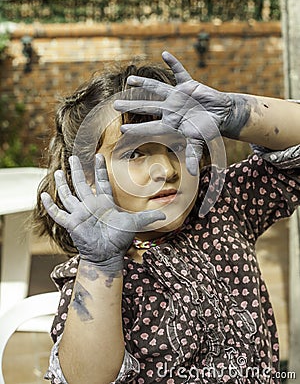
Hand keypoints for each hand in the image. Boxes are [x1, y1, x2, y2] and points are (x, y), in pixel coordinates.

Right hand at [41, 154, 164, 272]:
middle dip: (78, 170)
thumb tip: (165, 214)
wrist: (107, 255)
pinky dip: (51, 205)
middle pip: (81, 184)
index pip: (100, 181)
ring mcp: (80, 213)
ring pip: (68, 195)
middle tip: (74, 157)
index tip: (98, 155)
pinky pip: (58, 213)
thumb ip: (148, 217)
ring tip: (57, 172)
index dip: (99, 169)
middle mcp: (90, 205)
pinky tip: (44, 196)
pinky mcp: (71, 223)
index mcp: (104, 202)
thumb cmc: (119, 239)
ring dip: (63, 184)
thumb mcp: (134, 224)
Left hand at [114, 51, 245, 174]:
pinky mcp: (188, 85)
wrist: (221, 115)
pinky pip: (180, 72)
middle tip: (114, 106)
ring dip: (144, 84)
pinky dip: (174, 63)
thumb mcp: (200, 142)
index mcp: (171, 123)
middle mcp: (170, 109)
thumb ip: (194, 156)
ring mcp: (178, 97)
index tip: (122, 131)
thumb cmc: (208, 130)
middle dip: (131, 106)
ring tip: (130, 80)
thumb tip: (192, 174)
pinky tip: (164, 54)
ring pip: (158, 89)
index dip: (137, 129)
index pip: (151, 127)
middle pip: (147, 107)